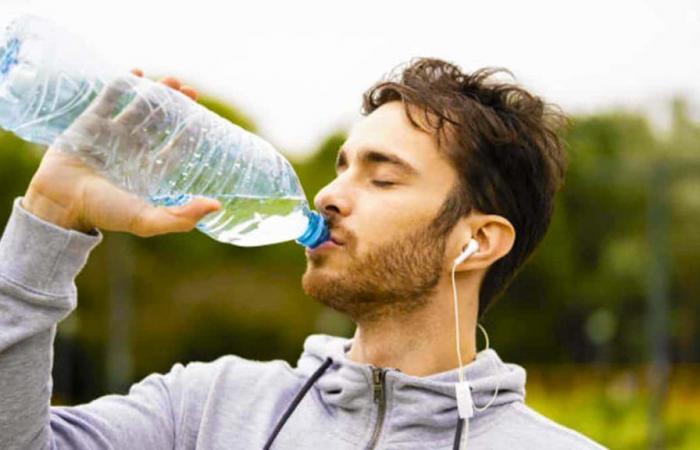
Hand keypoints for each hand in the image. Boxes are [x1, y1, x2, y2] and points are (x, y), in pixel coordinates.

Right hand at [22, 69, 220, 235]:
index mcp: (149, 171)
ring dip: (155, 93)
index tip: (203, 118)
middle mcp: (133, 151)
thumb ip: (182, 217)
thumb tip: (216, 207)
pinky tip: (137, 72)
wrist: (60, 202)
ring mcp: (112, 136)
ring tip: (172, 79)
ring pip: (139, 108)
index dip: (189, 133)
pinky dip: (123, 84)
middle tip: (191, 91)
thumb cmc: (104, 213)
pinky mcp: (91, 123)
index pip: (175, 148)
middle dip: (177, 106)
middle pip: (161, 123)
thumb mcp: (147, 221)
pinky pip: (109, 99)